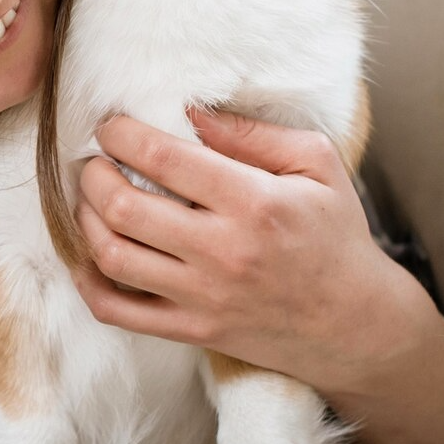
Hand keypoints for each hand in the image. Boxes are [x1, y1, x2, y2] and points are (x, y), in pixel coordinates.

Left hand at [71, 107, 435, 396]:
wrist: (357, 325)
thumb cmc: (336, 236)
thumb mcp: (316, 165)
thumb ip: (251, 134)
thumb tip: (190, 112)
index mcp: (253, 202)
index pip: (162, 157)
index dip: (121, 134)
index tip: (111, 125)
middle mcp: (221, 251)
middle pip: (123, 206)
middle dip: (93, 173)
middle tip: (95, 160)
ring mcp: (202, 296)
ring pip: (112, 255)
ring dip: (85, 219)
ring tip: (91, 198)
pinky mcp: (192, 330)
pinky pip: (118, 310)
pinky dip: (88, 281)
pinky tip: (88, 254)